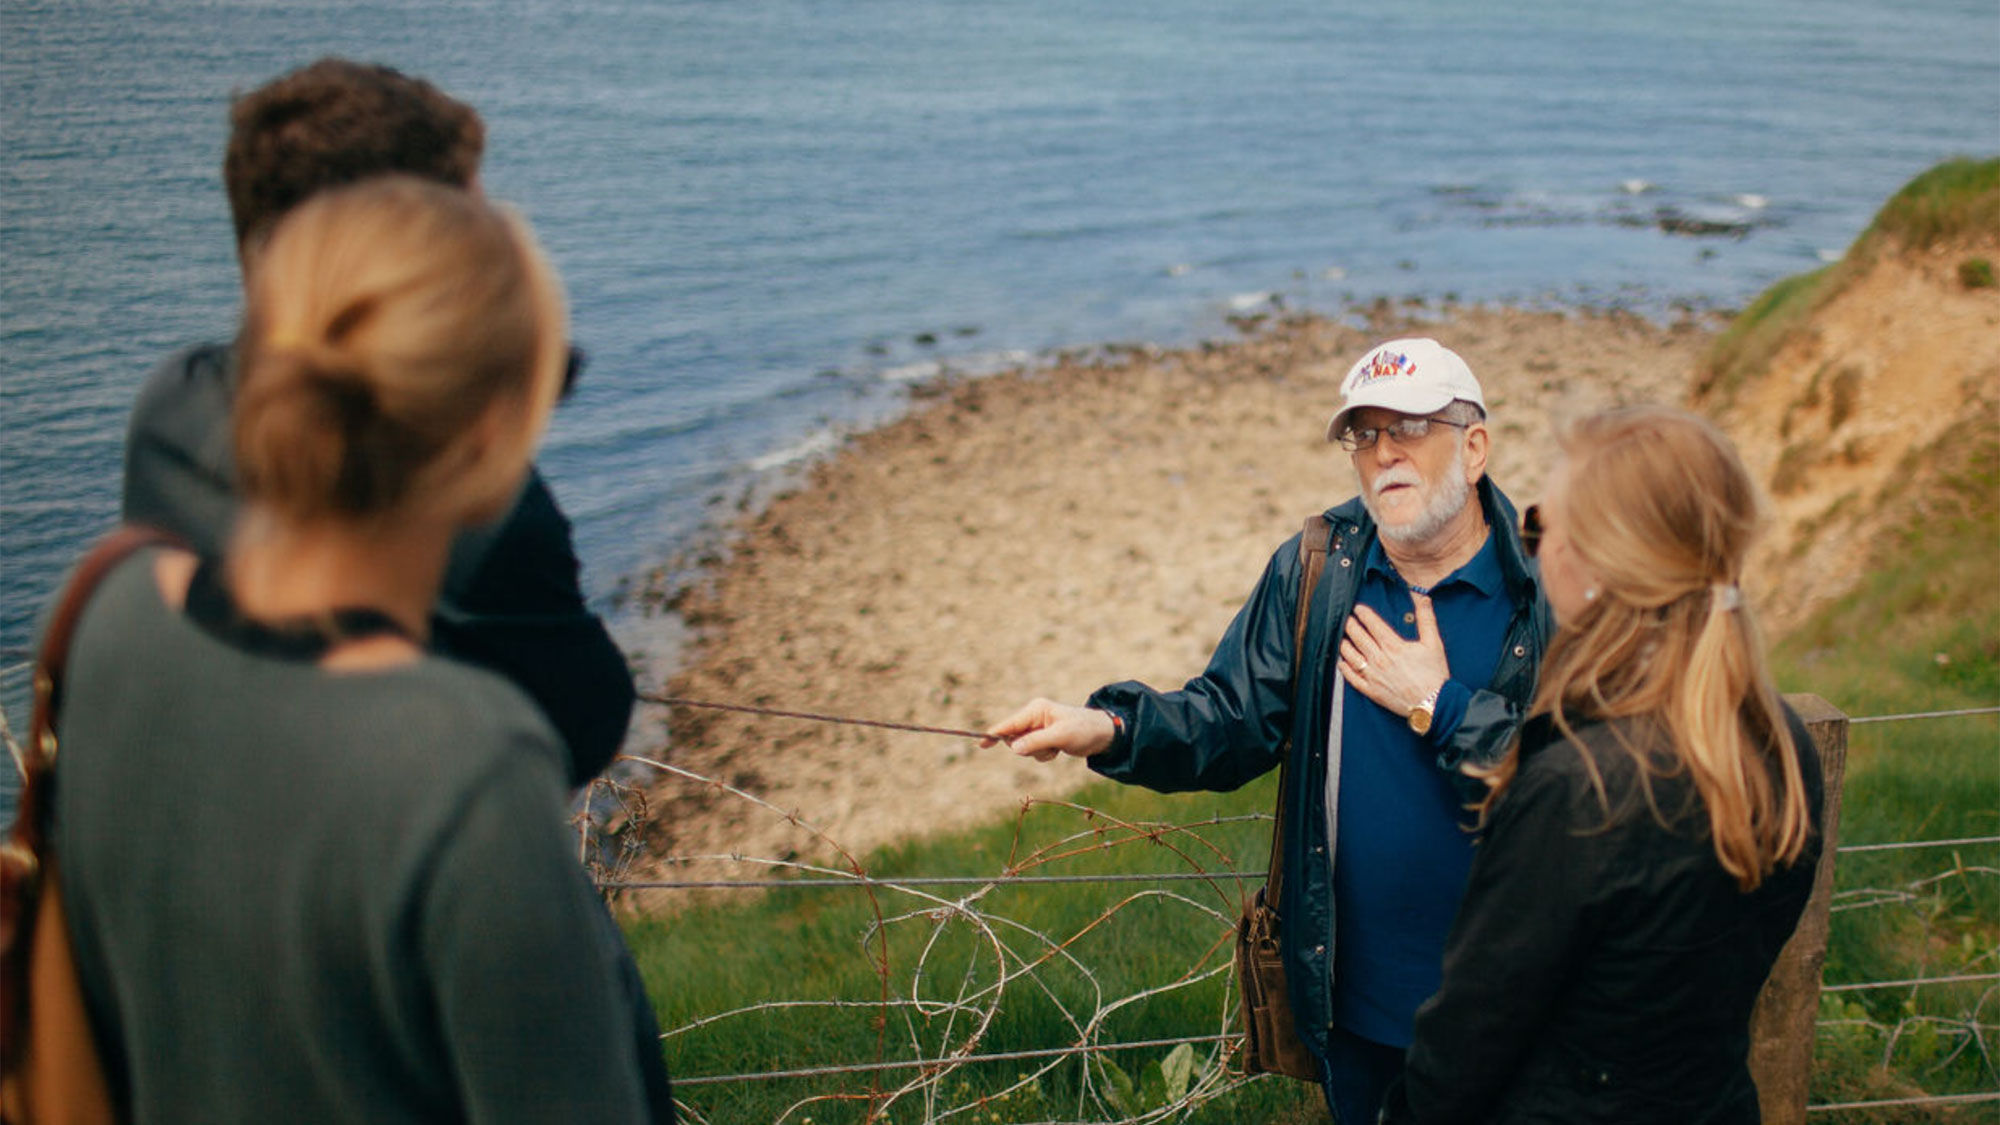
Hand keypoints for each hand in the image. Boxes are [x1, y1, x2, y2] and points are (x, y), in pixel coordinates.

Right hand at [983, 699, 1117, 762]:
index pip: (1010, 724)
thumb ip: (1036, 742)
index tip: (981, 744)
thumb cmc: (1084, 730)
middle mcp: (1034, 717)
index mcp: (1036, 710)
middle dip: (1028, 748)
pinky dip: (1045, 755)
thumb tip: (1014, 748)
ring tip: (1057, 747)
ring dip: (1039, 753)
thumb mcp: (1061, 736)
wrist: (1103, 734)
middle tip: (1049, 746)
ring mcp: (1038, 728)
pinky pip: (1034, 752)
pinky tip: (1059, 749)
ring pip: (1024, 748)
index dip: (995, 734)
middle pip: (1014, 738)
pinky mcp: (1043, 738)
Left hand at [1338, 593, 1449, 718]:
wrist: (1434, 704)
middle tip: (1345, 619)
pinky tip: (1341, 663)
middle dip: (1350, 626)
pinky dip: (1345, 669)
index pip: (1373, 624)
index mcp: (1394, 646)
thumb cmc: (1434, 674)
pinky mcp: (1372, 691)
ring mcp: (1373, 676)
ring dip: (1345, 645)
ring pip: (1351, 656)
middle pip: (1358, 638)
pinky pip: (1352, 678)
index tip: (1358, 608)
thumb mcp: (1434, 643)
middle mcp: (1380, 659)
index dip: (1364, 614)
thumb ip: (1427, 619)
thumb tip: (1424, 599)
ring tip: (1342, 638)